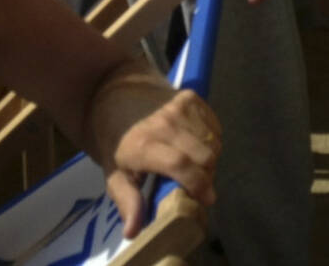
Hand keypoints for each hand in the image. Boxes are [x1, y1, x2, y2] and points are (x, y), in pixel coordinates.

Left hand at [98, 84, 221, 237]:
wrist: (114, 96)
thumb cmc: (115, 141)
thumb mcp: (114, 174)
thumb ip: (126, 201)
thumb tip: (133, 232)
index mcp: (143, 145)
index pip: (181, 165)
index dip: (198, 184)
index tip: (206, 200)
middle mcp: (165, 123)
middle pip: (204, 155)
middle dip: (207, 176)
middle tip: (198, 186)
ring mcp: (180, 107)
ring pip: (213, 141)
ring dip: (210, 159)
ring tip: (195, 167)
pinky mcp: (191, 97)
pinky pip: (214, 126)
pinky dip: (211, 141)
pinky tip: (196, 146)